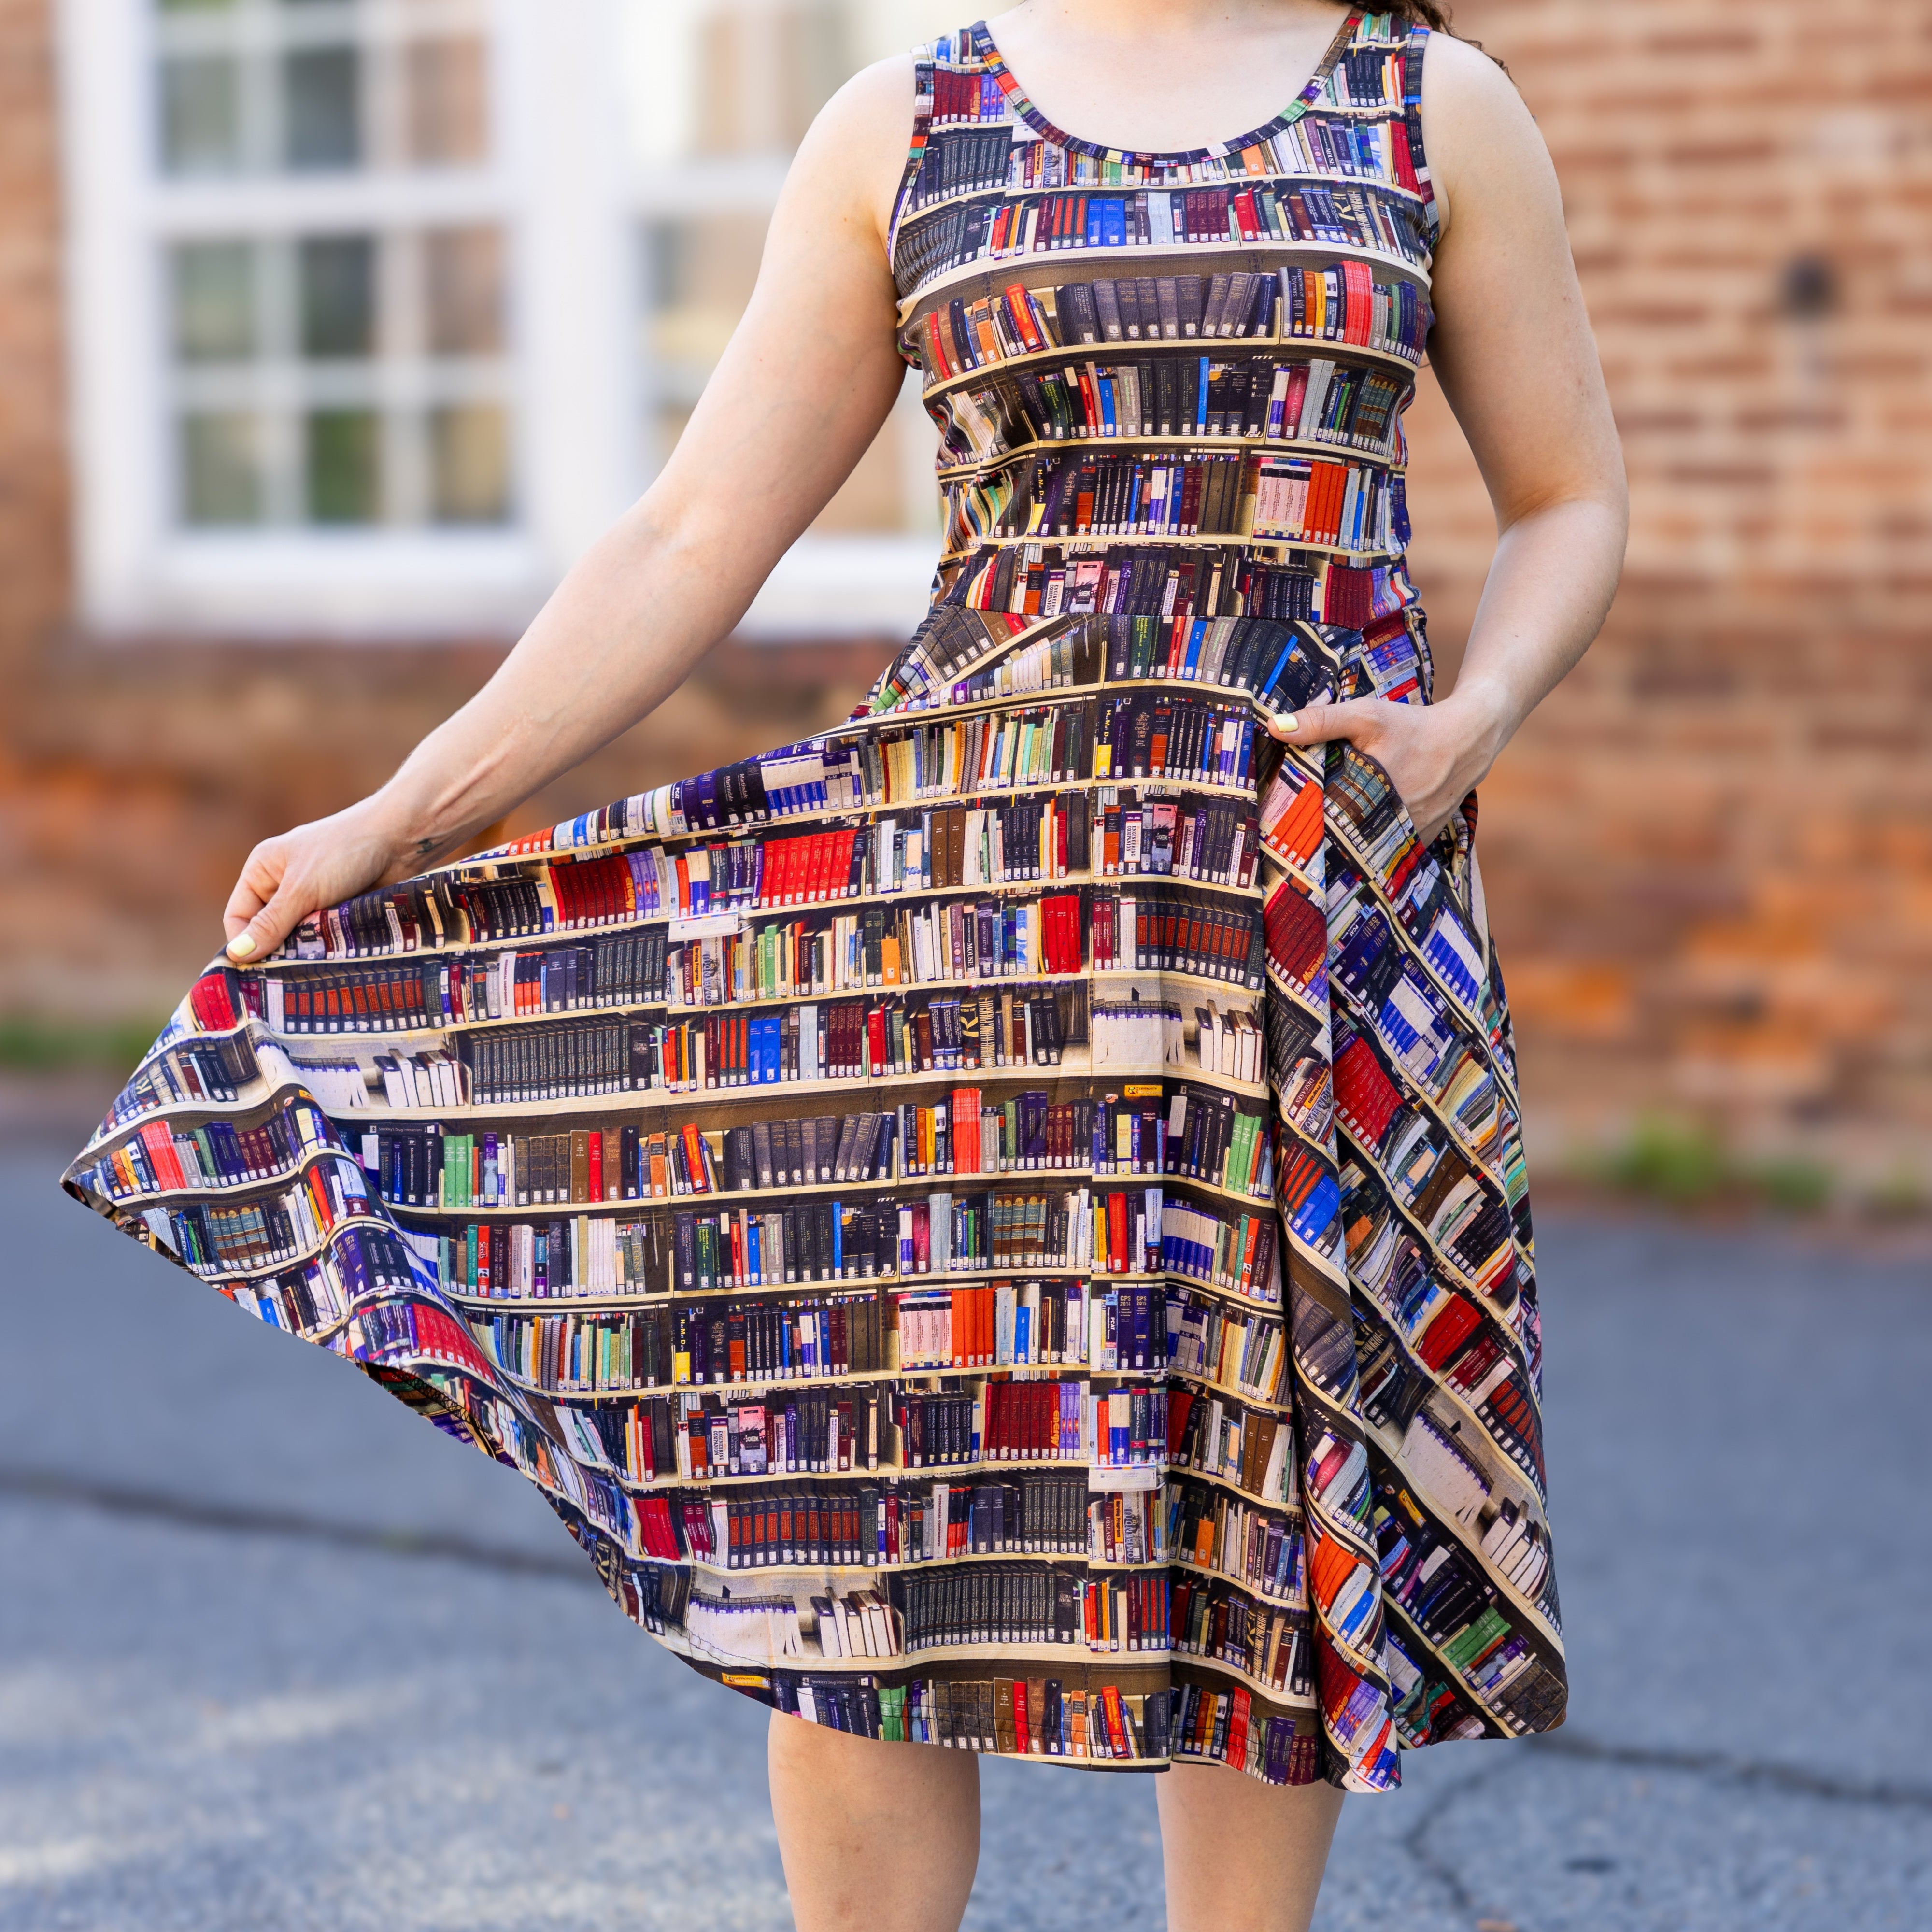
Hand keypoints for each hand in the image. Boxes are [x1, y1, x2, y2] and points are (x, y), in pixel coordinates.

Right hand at [221, 799, 426, 963]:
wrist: (401, 839)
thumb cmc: (345, 852)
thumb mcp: (302, 890)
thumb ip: (271, 924)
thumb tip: (235, 955)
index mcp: (262, 870)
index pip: (238, 916)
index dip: (245, 943)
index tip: (258, 970)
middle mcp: (283, 884)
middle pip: (268, 931)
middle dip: (278, 951)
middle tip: (289, 976)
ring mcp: (313, 898)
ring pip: (299, 938)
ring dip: (306, 951)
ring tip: (314, 968)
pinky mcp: (339, 910)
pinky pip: (325, 937)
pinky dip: (328, 948)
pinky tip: (334, 961)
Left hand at [1264, 687, 1512, 844]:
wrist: (1466, 742)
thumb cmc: (1412, 726)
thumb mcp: (1366, 715)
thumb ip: (1321, 721)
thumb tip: (1274, 726)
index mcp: (1367, 798)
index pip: (1319, 824)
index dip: (1295, 826)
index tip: (1274, 828)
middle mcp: (1388, 825)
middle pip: (1339, 842)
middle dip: (1316, 841)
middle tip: (1286, 843)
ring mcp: (1406, 839)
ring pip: (1362, 852)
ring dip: (1342, 849)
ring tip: (1314, 850)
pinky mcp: (1418, 843)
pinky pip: (1386, 853)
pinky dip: (1369, 849)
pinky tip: (1351, 844)